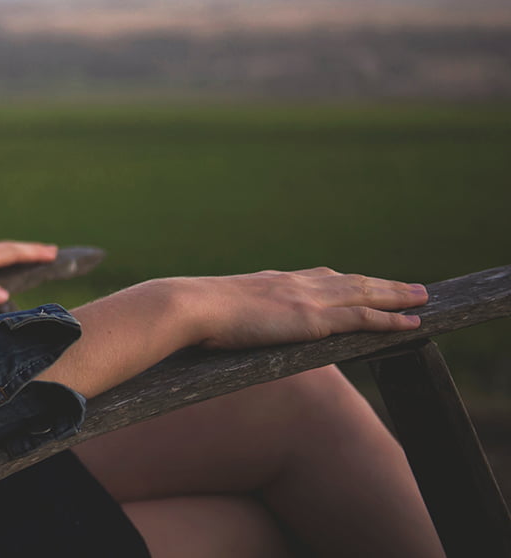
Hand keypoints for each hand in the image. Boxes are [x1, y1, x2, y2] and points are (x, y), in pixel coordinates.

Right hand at [168, 267, 426, 350]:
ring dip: (396, 295)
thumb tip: (214, 333)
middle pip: (348, 281)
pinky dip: (389, 319)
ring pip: (364, 294)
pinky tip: (410, 322)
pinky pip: (361, 318)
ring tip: (422, 298)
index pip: (316, 278)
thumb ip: (225, 319)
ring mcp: (305, 299)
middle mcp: (293, 284)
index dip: (343, 281)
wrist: (188, 306)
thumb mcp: (212, 314)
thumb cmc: (189, 315)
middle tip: (409, 287)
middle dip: (380, 284)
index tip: (360, 281)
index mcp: (270, 282)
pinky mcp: (312, 318)